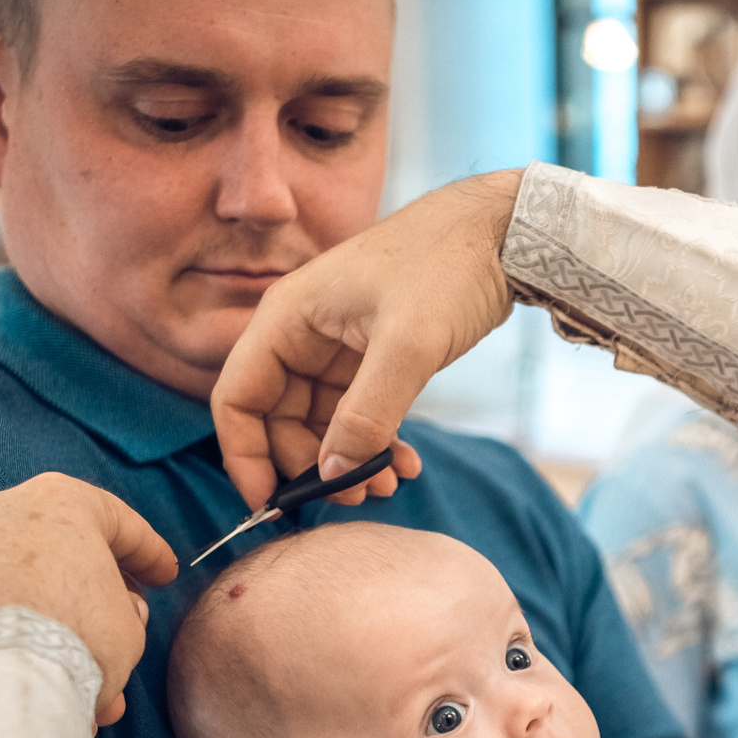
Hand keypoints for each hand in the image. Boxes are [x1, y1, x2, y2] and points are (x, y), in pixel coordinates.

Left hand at [0, 474, 175, 725]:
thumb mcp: (129, 626)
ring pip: (13, 592)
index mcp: (56, 502)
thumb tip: (110, 614)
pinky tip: (25, 685)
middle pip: (57, 553)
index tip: (164, 577)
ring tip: (74, 683)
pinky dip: (1, 646)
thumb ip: (124, 611)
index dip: (148, 552)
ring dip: (46, 631)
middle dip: (90, 597)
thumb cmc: (72, 638)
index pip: (116, 520)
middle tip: (118, 627)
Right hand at [210, 169, 524, 513]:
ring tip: (387, 485)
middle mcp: (301, 332)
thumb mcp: (408, 345)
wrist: (500, 234)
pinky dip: (375, 443)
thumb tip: (333, 474)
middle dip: (311, 466)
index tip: (270, 503)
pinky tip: (405, 465)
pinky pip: (356, 414)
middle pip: (277, 419)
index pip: (236, 398)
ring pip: (320, 423)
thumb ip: (367, 414)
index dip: (243, 456)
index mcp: (286, 318)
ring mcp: (335, 346)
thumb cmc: (446, 268)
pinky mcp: (371, 356)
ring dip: (347, 461)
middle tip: (356, 496)